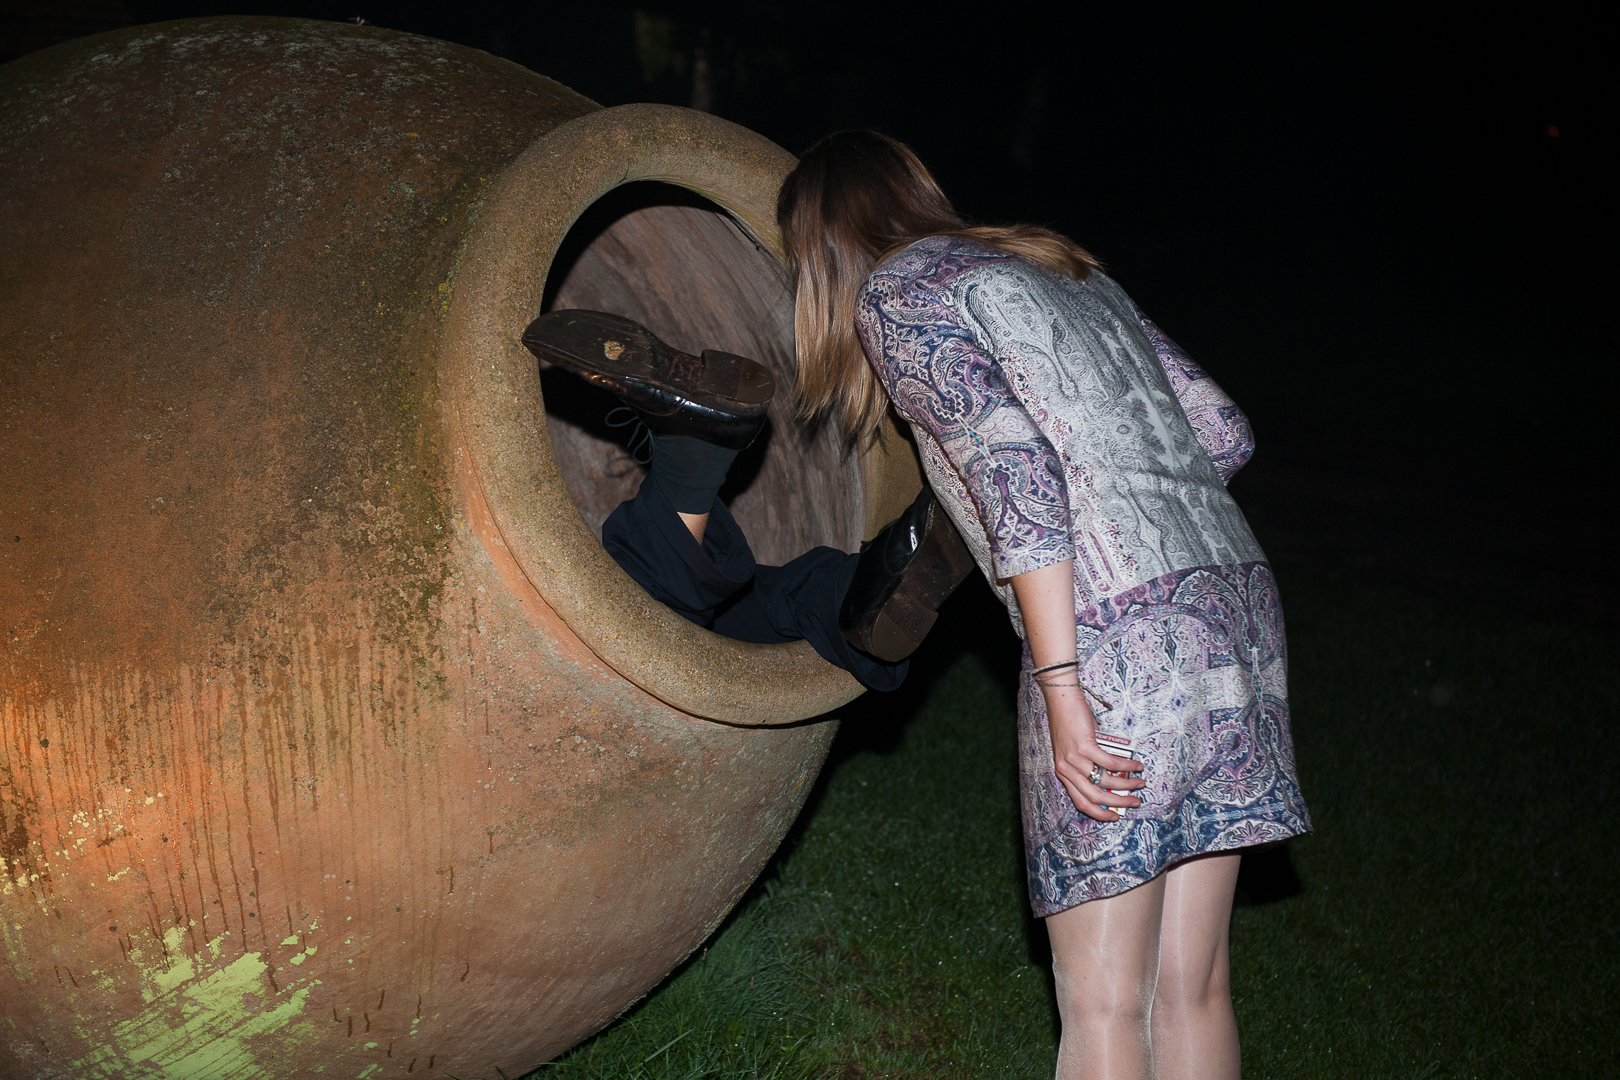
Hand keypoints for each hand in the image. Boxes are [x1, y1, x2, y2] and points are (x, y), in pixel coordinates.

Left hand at [1045, 685, 1144, 822]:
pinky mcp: (1084, 746)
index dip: (1099, 813)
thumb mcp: (1076, 750)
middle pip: (1094, 797)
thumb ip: (1091, 765)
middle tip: (1135, 802)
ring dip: (1127, 785)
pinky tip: (1137, 766)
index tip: (1115, 816)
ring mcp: (1074, 759)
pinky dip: (1127, 766)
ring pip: (1105, 782)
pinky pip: (1110, 763)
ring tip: (1140, 783)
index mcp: (1063, 773)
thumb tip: (1117, 777)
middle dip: (1118, 803)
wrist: (1061, 700)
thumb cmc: (1070, 723)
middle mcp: (1066, 770)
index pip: (1080, 802)